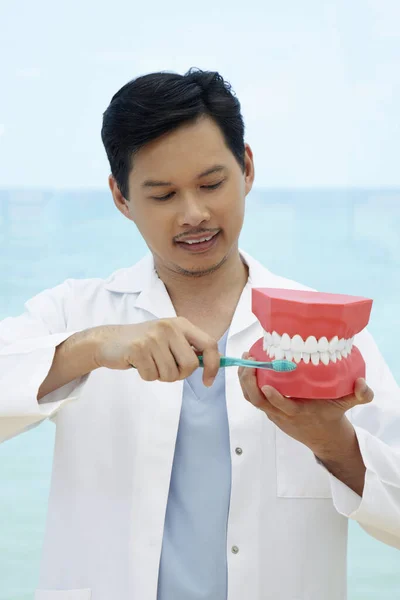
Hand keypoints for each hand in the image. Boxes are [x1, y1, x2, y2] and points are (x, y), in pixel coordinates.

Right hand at [92, 318, 219, 385]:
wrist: (108, 341)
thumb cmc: (143, 344)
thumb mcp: (169, 338)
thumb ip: (189, 348)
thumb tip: (212, 364)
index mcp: (181, 324)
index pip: (209, 344)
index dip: (214, 365)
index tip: (208, 381)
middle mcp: (169, 327)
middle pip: (190, 365)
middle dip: (180, 374)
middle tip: (166, 369)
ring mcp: (153, 337)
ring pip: (171, 374)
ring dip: (161, 376)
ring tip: (150, 363)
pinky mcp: (138, 348)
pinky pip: (152, 376)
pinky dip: (146, 376)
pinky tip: (139, 364)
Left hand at [238, 352, 373, 455]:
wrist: (323, 437)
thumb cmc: (332, 415)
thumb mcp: (346, 405)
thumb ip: (358, 396)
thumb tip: (363, 384)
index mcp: (299, 413)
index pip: (283, 408)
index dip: (274, 398)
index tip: (267, 384)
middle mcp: (282, 414)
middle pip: (259, 402)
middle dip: (250, 383)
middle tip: (250, 360)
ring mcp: (273, 413)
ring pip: (251, 399)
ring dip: (244, 380)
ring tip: (245, 358)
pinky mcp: (268, 409)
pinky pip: (252, 397)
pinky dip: (246, 383)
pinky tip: (248, 365)